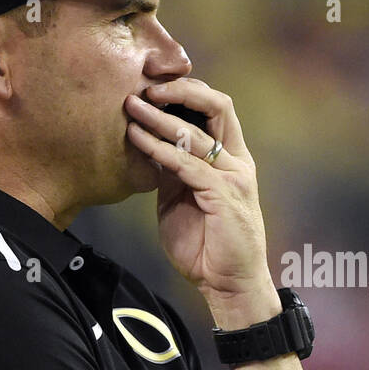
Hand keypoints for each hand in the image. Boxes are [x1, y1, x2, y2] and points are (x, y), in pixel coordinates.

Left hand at [124, 79, 273, 308]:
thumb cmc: (206, 246)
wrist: (228, 284)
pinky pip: (187, 164)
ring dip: (160, 117)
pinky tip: (138, 139)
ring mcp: (233, 177)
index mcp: (232, 159)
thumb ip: (174, 172)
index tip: (153, 86)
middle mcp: (237, 162)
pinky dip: (159, 149)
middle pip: (217, 106)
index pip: (215, 109)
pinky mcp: (223, 195)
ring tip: (131, 106)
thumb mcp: (184, 198)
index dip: (187, 91)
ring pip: (197, 133)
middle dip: (180, 90)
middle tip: (145, 86)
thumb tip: (149, 146)